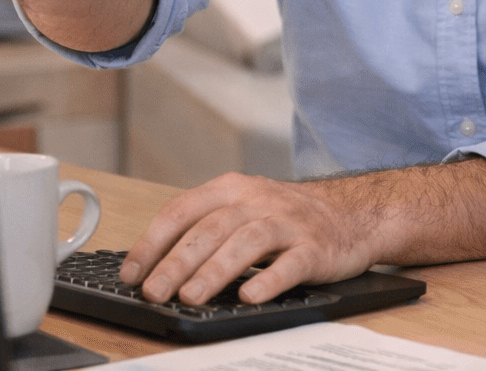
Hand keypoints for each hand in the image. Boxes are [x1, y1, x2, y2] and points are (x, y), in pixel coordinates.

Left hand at [119, 159, 485, 305]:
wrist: (354, 216)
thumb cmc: (286, 220)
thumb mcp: (244, 210)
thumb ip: (205, 229)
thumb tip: (153, 267)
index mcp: (234, 188)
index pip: (184, 210)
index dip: (155, 241)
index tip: (132, 272)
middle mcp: (260, 199)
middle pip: (211, 228)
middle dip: (177, 261)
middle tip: (154, 292)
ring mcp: (290, 221)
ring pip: (247, 242)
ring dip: (215, 271)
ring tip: (190, 297)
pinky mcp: (317, 246)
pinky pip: (291, 263)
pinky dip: (269, 280)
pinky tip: (251, 296)